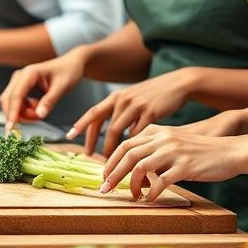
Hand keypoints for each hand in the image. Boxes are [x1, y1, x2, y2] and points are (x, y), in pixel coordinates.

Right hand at [0, 50, 85, 127]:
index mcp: (29, 73)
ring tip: (41, 112)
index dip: (12, 112)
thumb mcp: (62, 87)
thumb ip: (50, 101)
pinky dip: (25, 110)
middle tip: (36, 120)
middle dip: (18, 114)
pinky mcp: (21, 87)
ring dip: (23, 113)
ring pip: (12, 103)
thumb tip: (39, 115)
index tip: (11, 128)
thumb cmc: (68, 72)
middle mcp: (20, 76)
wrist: (71, 64)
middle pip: (8, 99)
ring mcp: (19, 81)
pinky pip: (18, 103)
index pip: (16, 95)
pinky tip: (39, 108)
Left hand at [67, 68, 194, 156]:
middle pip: (105, 126)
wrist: (177, 84)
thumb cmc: (153, 95)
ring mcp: (137, 106)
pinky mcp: (152, 113)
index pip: (94, 113)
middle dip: (97, 145)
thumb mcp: (132, 99)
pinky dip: (134, 146)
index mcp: (116, 97)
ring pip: (118, 132)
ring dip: (113, 150)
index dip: (81, 125)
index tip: (70, 136)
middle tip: (94, 160)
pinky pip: (137, 133)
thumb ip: (120, 114)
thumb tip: (110, 134)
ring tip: (112, 164)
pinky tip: (134, 156)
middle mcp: (123, 100)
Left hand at [101, 124, 244, 202]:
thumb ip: (154, 152)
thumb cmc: (201, 152)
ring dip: (132, 184)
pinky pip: (162, 180)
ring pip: (141, 166)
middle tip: (106, 188)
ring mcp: (174, 151)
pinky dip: (152, 191)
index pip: (125, 144)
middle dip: (113, 173)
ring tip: (132, 196)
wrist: (230, 151)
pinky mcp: (186, 166)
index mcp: (157, 132)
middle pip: (128, 154)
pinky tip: (150, 199)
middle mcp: (162, 139)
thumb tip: (137, 173)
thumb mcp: (174, 144)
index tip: (105, 175)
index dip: (111, 160)